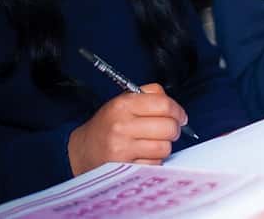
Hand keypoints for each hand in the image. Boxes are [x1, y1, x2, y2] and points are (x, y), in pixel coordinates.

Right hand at [67, 83, 185, 174]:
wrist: (83, 151)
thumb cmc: (107, 126)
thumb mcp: (122, 102)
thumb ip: (149, 95)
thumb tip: (172, 104)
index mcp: (122, 105)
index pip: (163, 104)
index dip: (177, 111)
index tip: (180, 116)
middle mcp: (121, 126)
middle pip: (168, 127)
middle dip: (173, 129)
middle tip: (168, 130)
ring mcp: (122, 149)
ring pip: (164, 147)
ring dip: (163, 146)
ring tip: (152, 143)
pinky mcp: (125, 168)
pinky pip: (155, 164)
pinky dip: (154, 161)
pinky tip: (143, 155)